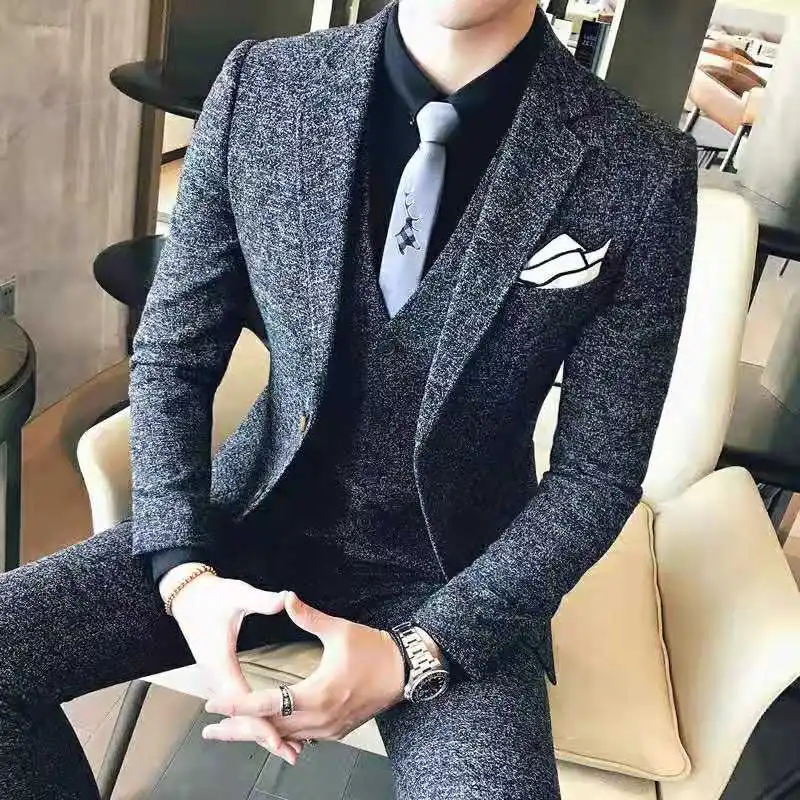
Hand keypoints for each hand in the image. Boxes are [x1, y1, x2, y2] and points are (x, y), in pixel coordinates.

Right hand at [159, 563, 298, 763]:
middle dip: (264, 735)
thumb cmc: (212, 595)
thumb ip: (261, 600)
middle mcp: (215, 675)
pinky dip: (255, 719)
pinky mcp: (221, 675)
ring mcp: (216, 677)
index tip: (278, 737)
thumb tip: (284, 599)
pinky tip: (271, 726)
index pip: (241, 702)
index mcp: (219, 661)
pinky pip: (239, 704)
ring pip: (239, 713)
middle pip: (241, 715)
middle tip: (291, 753)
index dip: (260, 721)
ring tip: (287, 748)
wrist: (188, 595)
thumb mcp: (237, 594)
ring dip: (261, 730)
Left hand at [202, 591, 405, 746]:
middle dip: (238, 729)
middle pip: (269, 729)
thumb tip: (286, 597)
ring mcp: (328, 729)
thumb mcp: (339, 630)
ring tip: (231, 732)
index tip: (214, 704)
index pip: (267, 704)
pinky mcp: (335, 730)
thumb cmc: (373, 650)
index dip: (238, 705)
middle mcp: (319, 718)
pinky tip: (268, 731)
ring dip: (257, 734)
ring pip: (284, 738)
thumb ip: (308, 616)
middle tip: (210, 731)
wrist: (404, 670)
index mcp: (317, 694)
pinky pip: (301, 738)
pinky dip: (280, 735)